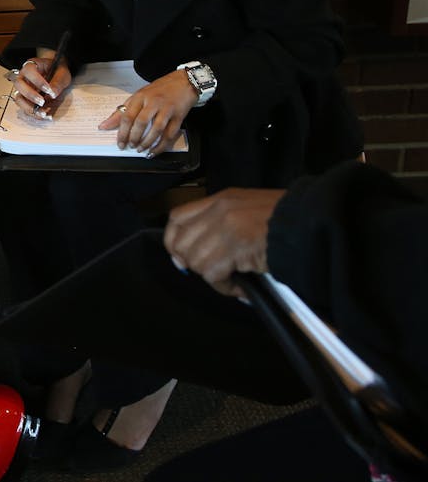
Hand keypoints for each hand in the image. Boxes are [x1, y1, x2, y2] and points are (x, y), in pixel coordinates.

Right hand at [11, 54, 71, 118]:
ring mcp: (23, 88)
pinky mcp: (25, 99)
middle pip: (19, 85)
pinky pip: (24, 107)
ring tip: (43, 113)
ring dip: (29, 107)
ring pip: (19, 98)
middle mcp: (23, 77)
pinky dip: (33, 113)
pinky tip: (44, 115)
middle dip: (30, 95)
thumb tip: (52, 95)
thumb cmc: (58, 71)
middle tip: (42, 102)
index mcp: (31, 66)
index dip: (37, 81)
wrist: (57, 74)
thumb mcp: (62, 74)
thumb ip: (58, 82)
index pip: (28, 71)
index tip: (48, 90)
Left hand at [98, 70, 196, 153]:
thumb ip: (122, 111)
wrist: (184, 82)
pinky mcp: (179, 116)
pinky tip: (155, 150)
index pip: (127, 116)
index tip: (119, 142)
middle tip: (129, 146)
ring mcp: (167, 109)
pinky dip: (161, 145)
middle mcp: (153, 102)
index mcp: (141, 96)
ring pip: (156, 129)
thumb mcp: (139, 96)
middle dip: (133, 138)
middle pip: (141, 123)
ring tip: (140, 149)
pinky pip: (170, 134)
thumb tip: (105, 125)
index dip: (121, 132)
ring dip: (147, 143)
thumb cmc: (160, 89)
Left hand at [164, 188, 283, 297]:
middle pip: (181, 242)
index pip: (177, 218)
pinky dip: (225, 287)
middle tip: (213, 273)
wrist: (313, 222)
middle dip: (193, 263)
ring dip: (213, 278)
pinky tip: (241, 288)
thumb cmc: (286, 221)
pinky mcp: (237, 246)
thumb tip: (196, 253)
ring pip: (196, 260)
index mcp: (221, 199)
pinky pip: (214, 274)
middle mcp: (219, 210)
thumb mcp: (248, 210)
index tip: (181, 258)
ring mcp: (227, 227)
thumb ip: (221, 223)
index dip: (174, 241)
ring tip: (233, 281)